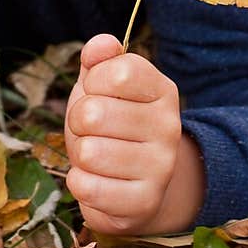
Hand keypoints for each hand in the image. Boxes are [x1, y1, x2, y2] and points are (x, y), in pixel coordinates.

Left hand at [64, 34, 200, 236]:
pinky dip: (80, 183)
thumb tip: (102, 44)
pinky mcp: (144, 203)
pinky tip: (97, 181)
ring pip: (88, 151)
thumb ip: (100, 59)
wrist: (135, 183)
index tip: (97, 93)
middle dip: (78, 121)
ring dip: (80, 155)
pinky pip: (87, 187)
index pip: (116, 72)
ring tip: (97, 156)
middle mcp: (169, 127)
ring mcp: (161, 167)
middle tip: (92, 130)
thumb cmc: (111, 125)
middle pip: (93, 113)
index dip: (93, 82)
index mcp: (162, 90)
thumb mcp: (102, 86)